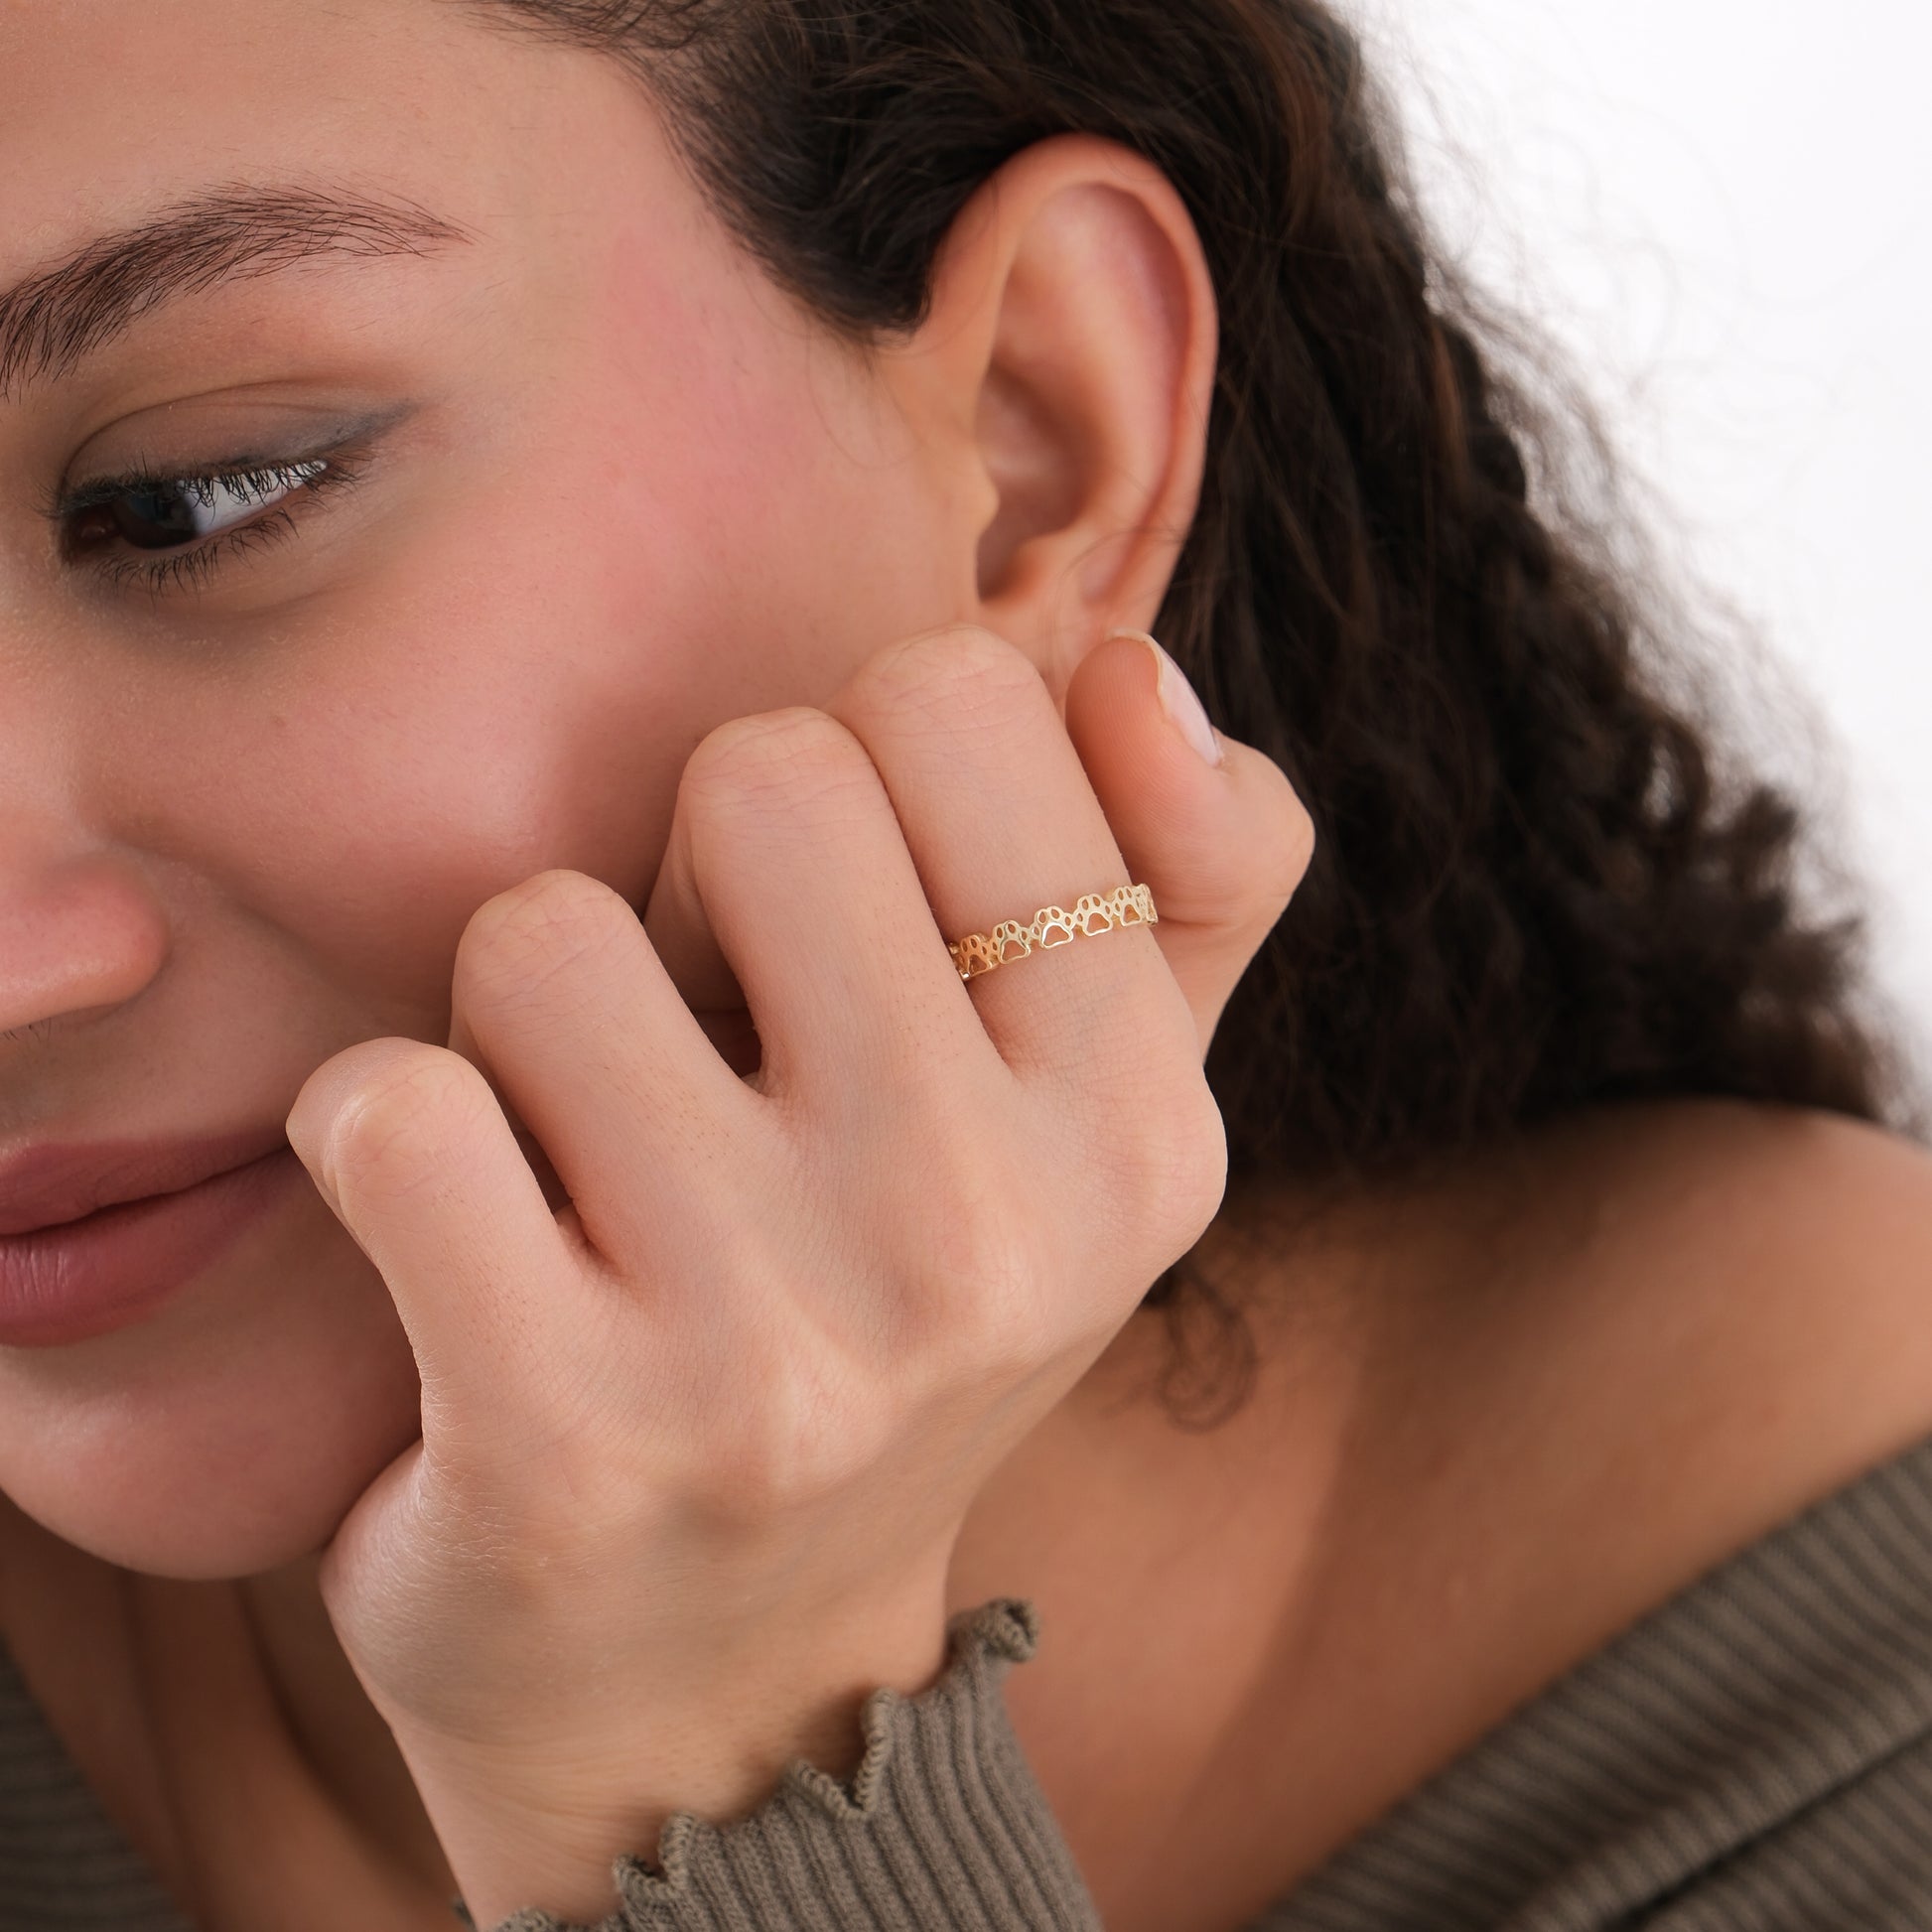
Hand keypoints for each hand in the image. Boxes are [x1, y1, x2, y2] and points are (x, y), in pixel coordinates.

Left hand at [284, 623, 1312, 1923]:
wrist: (720, 1678)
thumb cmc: (901, 1318)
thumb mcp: (1101, 1119)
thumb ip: (1196, 877)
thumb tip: (1132, 669)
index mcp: (1136, 1127)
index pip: (954, 699)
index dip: (854, 778)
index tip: (846, 932)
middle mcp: (983, 1236)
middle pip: (758, 775)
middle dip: (690, 878)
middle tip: (706, 1042)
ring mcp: (772, 1352)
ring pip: (543, 937)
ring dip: (527, 1027)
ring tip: (588, 1163)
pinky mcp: (556, 1444)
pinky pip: (393, 1114)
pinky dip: (386, 1135)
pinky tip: (460, 1233)